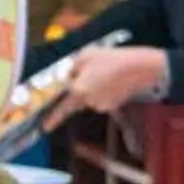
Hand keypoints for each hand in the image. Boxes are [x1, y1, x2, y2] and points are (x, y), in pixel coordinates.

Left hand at [52, 46, 171, 119]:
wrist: (138, 67)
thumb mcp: (85, 56)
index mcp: (78, 90)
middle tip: (91, 72)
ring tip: (105, 72)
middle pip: (77, 98)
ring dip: (93, 88)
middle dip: (80, 89)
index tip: (45, 127)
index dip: (52, 118)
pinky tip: (112, 79)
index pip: (62, 106)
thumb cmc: (111, 59)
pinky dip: (105, 91)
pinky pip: (102, 99)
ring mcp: (102, 105)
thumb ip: (72, 68)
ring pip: (90, 98)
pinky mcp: (113, 105)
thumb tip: (70, 76)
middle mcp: (88, 101)